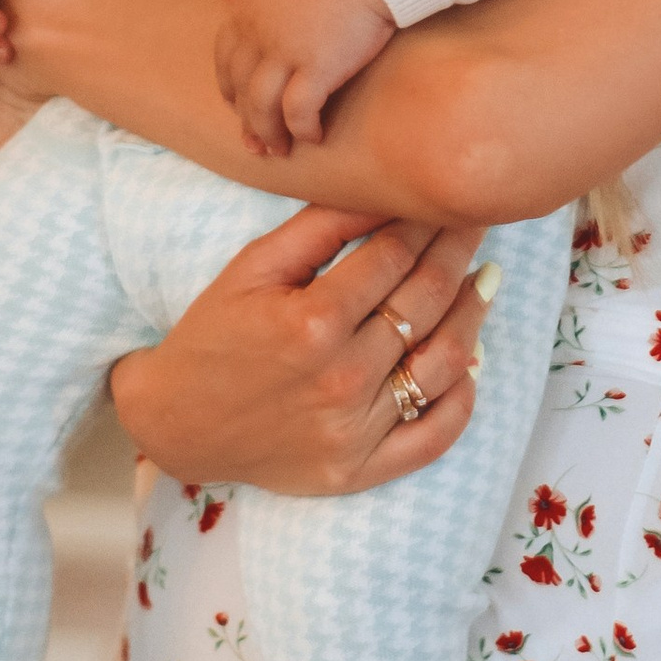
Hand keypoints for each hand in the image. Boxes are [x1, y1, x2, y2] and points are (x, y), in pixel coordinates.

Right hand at [111, 205, 498, 495]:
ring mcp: (355, 429)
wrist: (176, 423)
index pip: (397, 255)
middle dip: (460, 251)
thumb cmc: (214, 334)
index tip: (449, 199)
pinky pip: (436, 435)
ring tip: (484, 282)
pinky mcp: (360, 470)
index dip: (430, 220)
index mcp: (312, 321)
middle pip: (427, 300)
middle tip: (479, 223)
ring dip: (474, 315)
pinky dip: (464, 397)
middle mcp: (341, 377)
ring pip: (444, 362)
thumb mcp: (254, 266)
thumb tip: (386, 191)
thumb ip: (322, 225)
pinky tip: (470, 361)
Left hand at [215, 0, 397, 158]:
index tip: (238, 105)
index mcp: (248, 8)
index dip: (229, 86)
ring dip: (268, 134)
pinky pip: (299, 111)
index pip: (225, 57)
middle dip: (245, 119)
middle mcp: (259, 33)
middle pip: (240, 87)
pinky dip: (302, 129)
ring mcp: (286, 52)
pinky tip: (314, 137)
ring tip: (280, 151)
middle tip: (255, 142)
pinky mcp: (317, 68)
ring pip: (261, 106)